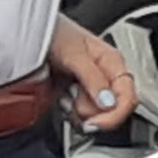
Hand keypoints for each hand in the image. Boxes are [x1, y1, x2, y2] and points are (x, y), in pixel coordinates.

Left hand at [49, 14, 137, 129]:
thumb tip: (108, 103)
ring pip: (95, 117)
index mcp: (113, 63)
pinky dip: (69, 113)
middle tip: (72, 98)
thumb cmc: (54, 33)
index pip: (128, 99)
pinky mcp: (76, 97)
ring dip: (77, 112)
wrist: (30, 33)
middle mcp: (105, 77)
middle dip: (90, 111)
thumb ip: (93, 77)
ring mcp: (90, 89)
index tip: (94, 123)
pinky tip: (61, 99)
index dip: (115, 116)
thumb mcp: (73, 54)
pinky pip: (80, 117)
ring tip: (64, 93)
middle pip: (111, 112)